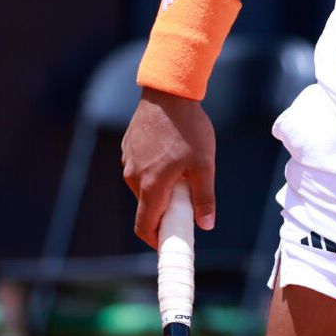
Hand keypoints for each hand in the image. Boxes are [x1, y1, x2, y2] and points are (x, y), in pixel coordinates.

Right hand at [120, 89, 216, 247]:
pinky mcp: (128, 148)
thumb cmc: (189, 128)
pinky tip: (172, 152)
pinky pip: (141, 169)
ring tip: (184, 169)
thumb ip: (204, 197)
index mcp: (151, 186)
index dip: (157, 240)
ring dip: (161, 188)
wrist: (168, 93)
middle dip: (166, 210)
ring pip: (144, 187)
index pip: (145, 227)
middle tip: (188, 200)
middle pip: (147, 207)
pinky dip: (155, 171)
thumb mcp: (204, 164)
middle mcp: (133, 177)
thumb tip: (206, 225)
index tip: (171, 242)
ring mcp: (128, 162)